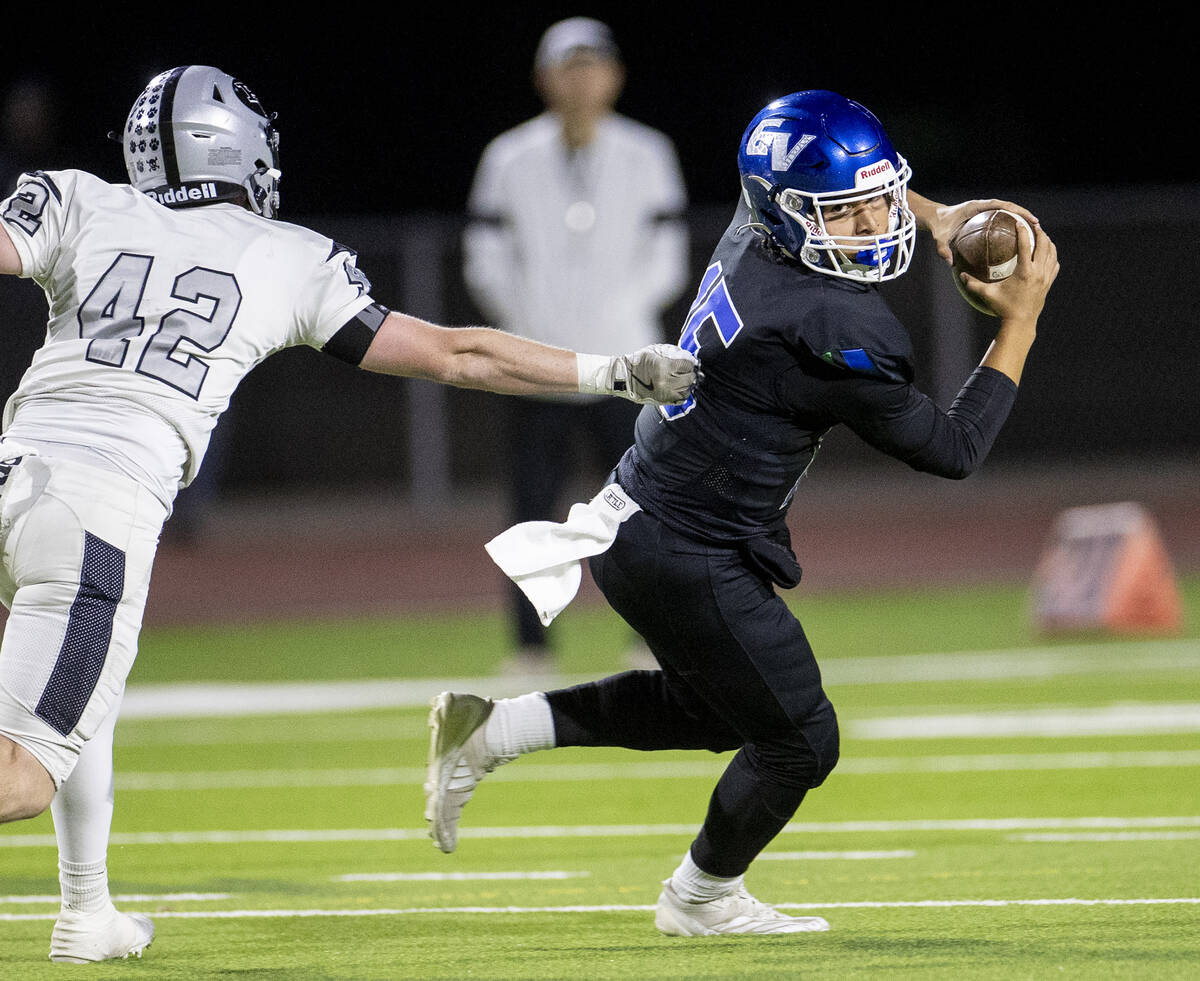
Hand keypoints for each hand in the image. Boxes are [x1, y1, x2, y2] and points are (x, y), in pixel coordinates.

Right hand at [578, 344, 699, 404]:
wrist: (623, 377)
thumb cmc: (639, 361)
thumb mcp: (654, 351)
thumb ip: (672, 352)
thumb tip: (689, 357)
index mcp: (663, 366)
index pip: (687, 365)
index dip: (690, 363)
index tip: (688, 362)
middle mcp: (665, 381)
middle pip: (689, 378)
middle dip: (690, 373)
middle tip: (687, 371)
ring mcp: (664, 393)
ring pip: (687, 390)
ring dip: (687, 384)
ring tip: (683, 380)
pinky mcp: (662, 400)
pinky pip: (680, 399)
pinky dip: (683, 394)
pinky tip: (679, 388)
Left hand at [920, 196, 1041, 265]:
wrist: (934, 217)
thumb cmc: (938, 226)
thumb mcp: (940, 238)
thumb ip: (944, 250)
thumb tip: (951, 264)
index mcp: (976, 206)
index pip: (1000, 205)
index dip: (1016, 210)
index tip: (1028, 218)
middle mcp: (983, 206)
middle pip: (1009, 207)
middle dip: (1024, 214)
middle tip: (1037, 225)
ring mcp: (985, 210)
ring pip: (1006, 212)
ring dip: (1019, 219)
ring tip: (1032, 231)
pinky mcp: (984, 216)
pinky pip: (1000, 220)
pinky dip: (1009, 226)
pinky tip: (1016, 239)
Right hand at [962, 221, 1059, 324]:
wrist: (1021, 322)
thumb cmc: (1004, 308)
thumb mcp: (988, 294)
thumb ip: (973, 284)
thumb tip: (960, 275)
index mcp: (1024, 272)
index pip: (1025, 245)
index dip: (1022, 231)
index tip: (1019, 222)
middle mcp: (1038, 272)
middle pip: (1044, 244)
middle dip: (1040, 232)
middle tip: (1033, 224)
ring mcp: (1046, 277)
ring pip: (1052, 253)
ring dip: (1048, 241)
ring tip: (1042, 235)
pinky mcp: (1048, 283)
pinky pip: (1055, 264)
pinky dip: (1052, 255)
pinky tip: (1048, 253)